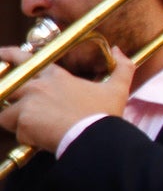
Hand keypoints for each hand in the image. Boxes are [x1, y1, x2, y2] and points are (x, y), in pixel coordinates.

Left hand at [0, 46, 131, 151]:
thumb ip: (122, 67)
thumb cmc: (104, 115)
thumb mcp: (118, 89)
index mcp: (56, 76)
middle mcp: (38, 86)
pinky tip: (41, 140)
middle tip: (12, 104)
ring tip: (30, 129)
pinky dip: (25, 137)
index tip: (2, 54)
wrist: (95, 137)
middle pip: (8, 84)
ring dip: (16, 121)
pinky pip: (15, 131)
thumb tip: (119, 50)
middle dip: (5, 93)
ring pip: (6, 111)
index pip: (26, 59)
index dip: (10, 55)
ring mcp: (29, 103)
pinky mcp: (24, 121)